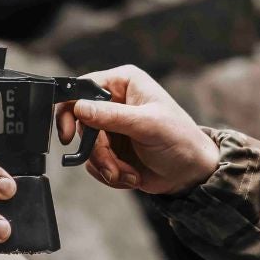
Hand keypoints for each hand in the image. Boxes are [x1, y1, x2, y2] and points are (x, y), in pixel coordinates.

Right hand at [53, 65, 219, 194]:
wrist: (191, 174)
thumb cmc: (180, 140)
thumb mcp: (147, 125)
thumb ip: (112, 116)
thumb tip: (79, 107)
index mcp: (123, 83)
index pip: (83, 88)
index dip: (70, 109)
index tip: (68, 136)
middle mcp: (113, 102)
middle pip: (81, 124)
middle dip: (96, 151)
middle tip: (111, 166)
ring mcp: (110, 127)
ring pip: (86, 147)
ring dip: (105, 165)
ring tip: (127, 174)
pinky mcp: (110, 149)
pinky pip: (93, 162)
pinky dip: (109, 173)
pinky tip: (130, 176)